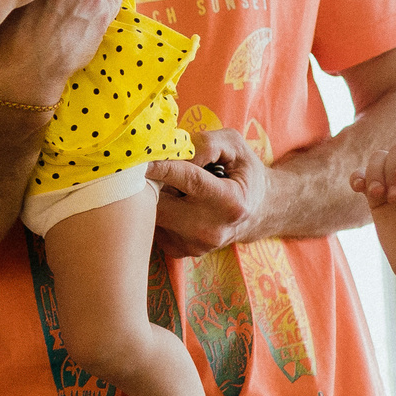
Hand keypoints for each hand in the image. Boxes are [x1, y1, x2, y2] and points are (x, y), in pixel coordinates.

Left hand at [147, 127, 269, 256]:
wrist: (256, 212)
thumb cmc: (242, 173)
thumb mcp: (235, 147)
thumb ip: (206, 143)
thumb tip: (173, 151)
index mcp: (230, 202)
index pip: (188, 180)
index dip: (161, 165)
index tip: (139, 155)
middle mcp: (211, 229)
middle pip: (162, 203)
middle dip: (149, 182)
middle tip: (144, 166)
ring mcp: (194, 245)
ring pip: (154, 216)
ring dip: (152, 197)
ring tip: (167, 184)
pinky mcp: (180, 251)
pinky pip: (154, 227)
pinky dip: (156, 211)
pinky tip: (171, 202)